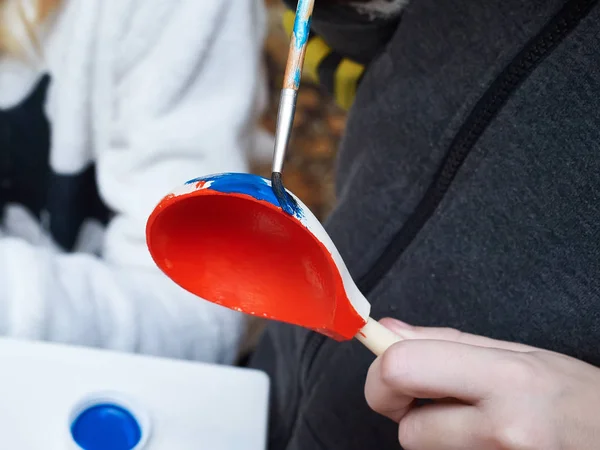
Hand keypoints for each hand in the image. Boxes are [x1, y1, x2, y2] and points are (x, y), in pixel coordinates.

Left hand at [364, 319, 599, 448]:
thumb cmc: (572, 395)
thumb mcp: (518, 352)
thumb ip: (445, 343)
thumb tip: (386, 332)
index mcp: (504, 378)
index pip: (401, 370)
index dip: (381, 371)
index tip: (386, 364)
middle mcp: (503, 429)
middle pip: (407, 429)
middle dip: (408, 412)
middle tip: (432, 397)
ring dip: (435, 434)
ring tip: (476, 420)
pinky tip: (484, 438)